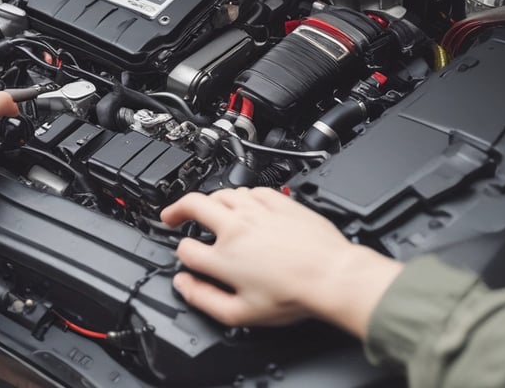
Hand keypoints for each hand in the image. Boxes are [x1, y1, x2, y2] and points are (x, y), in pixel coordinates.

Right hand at [160, 187, 402, 337]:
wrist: (332, 275)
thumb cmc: (294, 295)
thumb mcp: (241, 313)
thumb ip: (204, 299)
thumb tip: (184, 286)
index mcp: (223, 257)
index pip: (186, 249)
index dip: (180, 253)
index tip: (186, 257)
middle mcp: (236, 228)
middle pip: (194, 205)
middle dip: (177, 209)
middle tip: (172, 215)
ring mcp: (257, 211)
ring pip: (223, 194)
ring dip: (210, 201)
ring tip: (209, 210)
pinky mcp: (279, 202)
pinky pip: (252, 190)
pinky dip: (242, 196)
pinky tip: (245, 204)